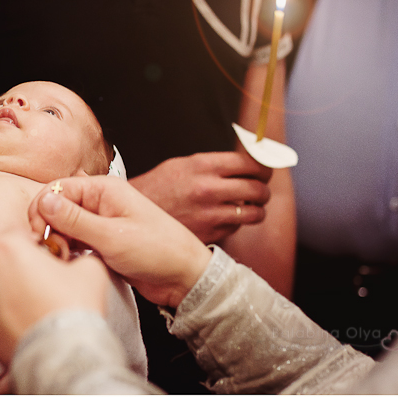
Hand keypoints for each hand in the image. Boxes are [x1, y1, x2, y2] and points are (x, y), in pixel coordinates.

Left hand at [0, 231, 108, 365]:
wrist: (62, 355)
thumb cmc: (73, 308)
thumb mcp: (89, 267)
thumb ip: (77, 255)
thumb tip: (76, 259)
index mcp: (6, 245)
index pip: (19, 235)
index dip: (38, 247)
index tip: (49, 259)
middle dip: (15, 263)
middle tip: (38, 278)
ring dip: (3, 284)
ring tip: (29, 298)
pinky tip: (20, 317)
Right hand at [28, 176, 212, 308]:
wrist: (185, 277)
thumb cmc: (158, 251)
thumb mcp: (112, 236)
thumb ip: (75, 219)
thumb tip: (44, 201)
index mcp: (103, 189)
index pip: (56, 188)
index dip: (43, 209)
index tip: (41, 235)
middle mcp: (99, 201)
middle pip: (56, 206)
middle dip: (49, 228)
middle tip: (55, 251)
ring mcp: (100, 221)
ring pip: (63, 226)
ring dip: (59, 242)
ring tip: (67, 259)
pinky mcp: (101, 240)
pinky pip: (74, 240)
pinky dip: (69, 251)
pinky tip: (74, 262)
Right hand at [129, 152, 271, 242]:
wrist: (132, 214)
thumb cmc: (157, 187)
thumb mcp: (182, 165)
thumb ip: (214, 164)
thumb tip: (247, 162)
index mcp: (202, 166)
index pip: (250, 164)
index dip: (264, 166)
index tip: (265, 169)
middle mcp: (209, 189)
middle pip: (258, 188)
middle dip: (263, 189)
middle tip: (260, 189)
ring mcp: (210, 214)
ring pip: (254, 212)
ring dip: (257, 209)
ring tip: (250, 206)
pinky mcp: (209, 234)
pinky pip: (237, 227)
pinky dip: (236, 223)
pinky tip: (225, 217)